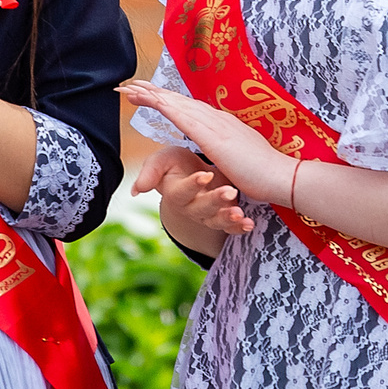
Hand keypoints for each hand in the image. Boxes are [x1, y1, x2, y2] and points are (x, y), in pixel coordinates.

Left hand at [117, 78, 288, 201]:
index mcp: (223, 125)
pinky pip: (182, 117)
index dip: (168, 101)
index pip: (189, 109)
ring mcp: (215, 125)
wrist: (281, 176)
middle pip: (178, 101)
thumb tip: (221, 158)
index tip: (149, 96)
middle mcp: (217, 119)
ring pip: (176, 104)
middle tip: (130, 86)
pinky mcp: (213, 136)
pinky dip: (164, 106)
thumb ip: (227, 155)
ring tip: (130, 89)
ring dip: (152, 95)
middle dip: (153, 92)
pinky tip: (150, 100)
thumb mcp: (238, 161)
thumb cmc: (263, 174)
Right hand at [131, 143, 258, 235]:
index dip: (193, 185)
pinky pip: (231, 228)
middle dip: (215, 201)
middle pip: (202, 208)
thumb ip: (150, 171)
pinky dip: (240, 228)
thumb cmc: (175, 165)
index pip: (182, 191)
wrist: (192, 174)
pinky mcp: (222, 218)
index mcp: (176, 193)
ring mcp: (207, 215)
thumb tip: (137, 190)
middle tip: (229, 191)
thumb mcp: (163, 160)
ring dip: (228, 218)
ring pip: (216, 221)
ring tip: (240, 213)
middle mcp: (191, 207)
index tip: (205, 174)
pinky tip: (250, 223)